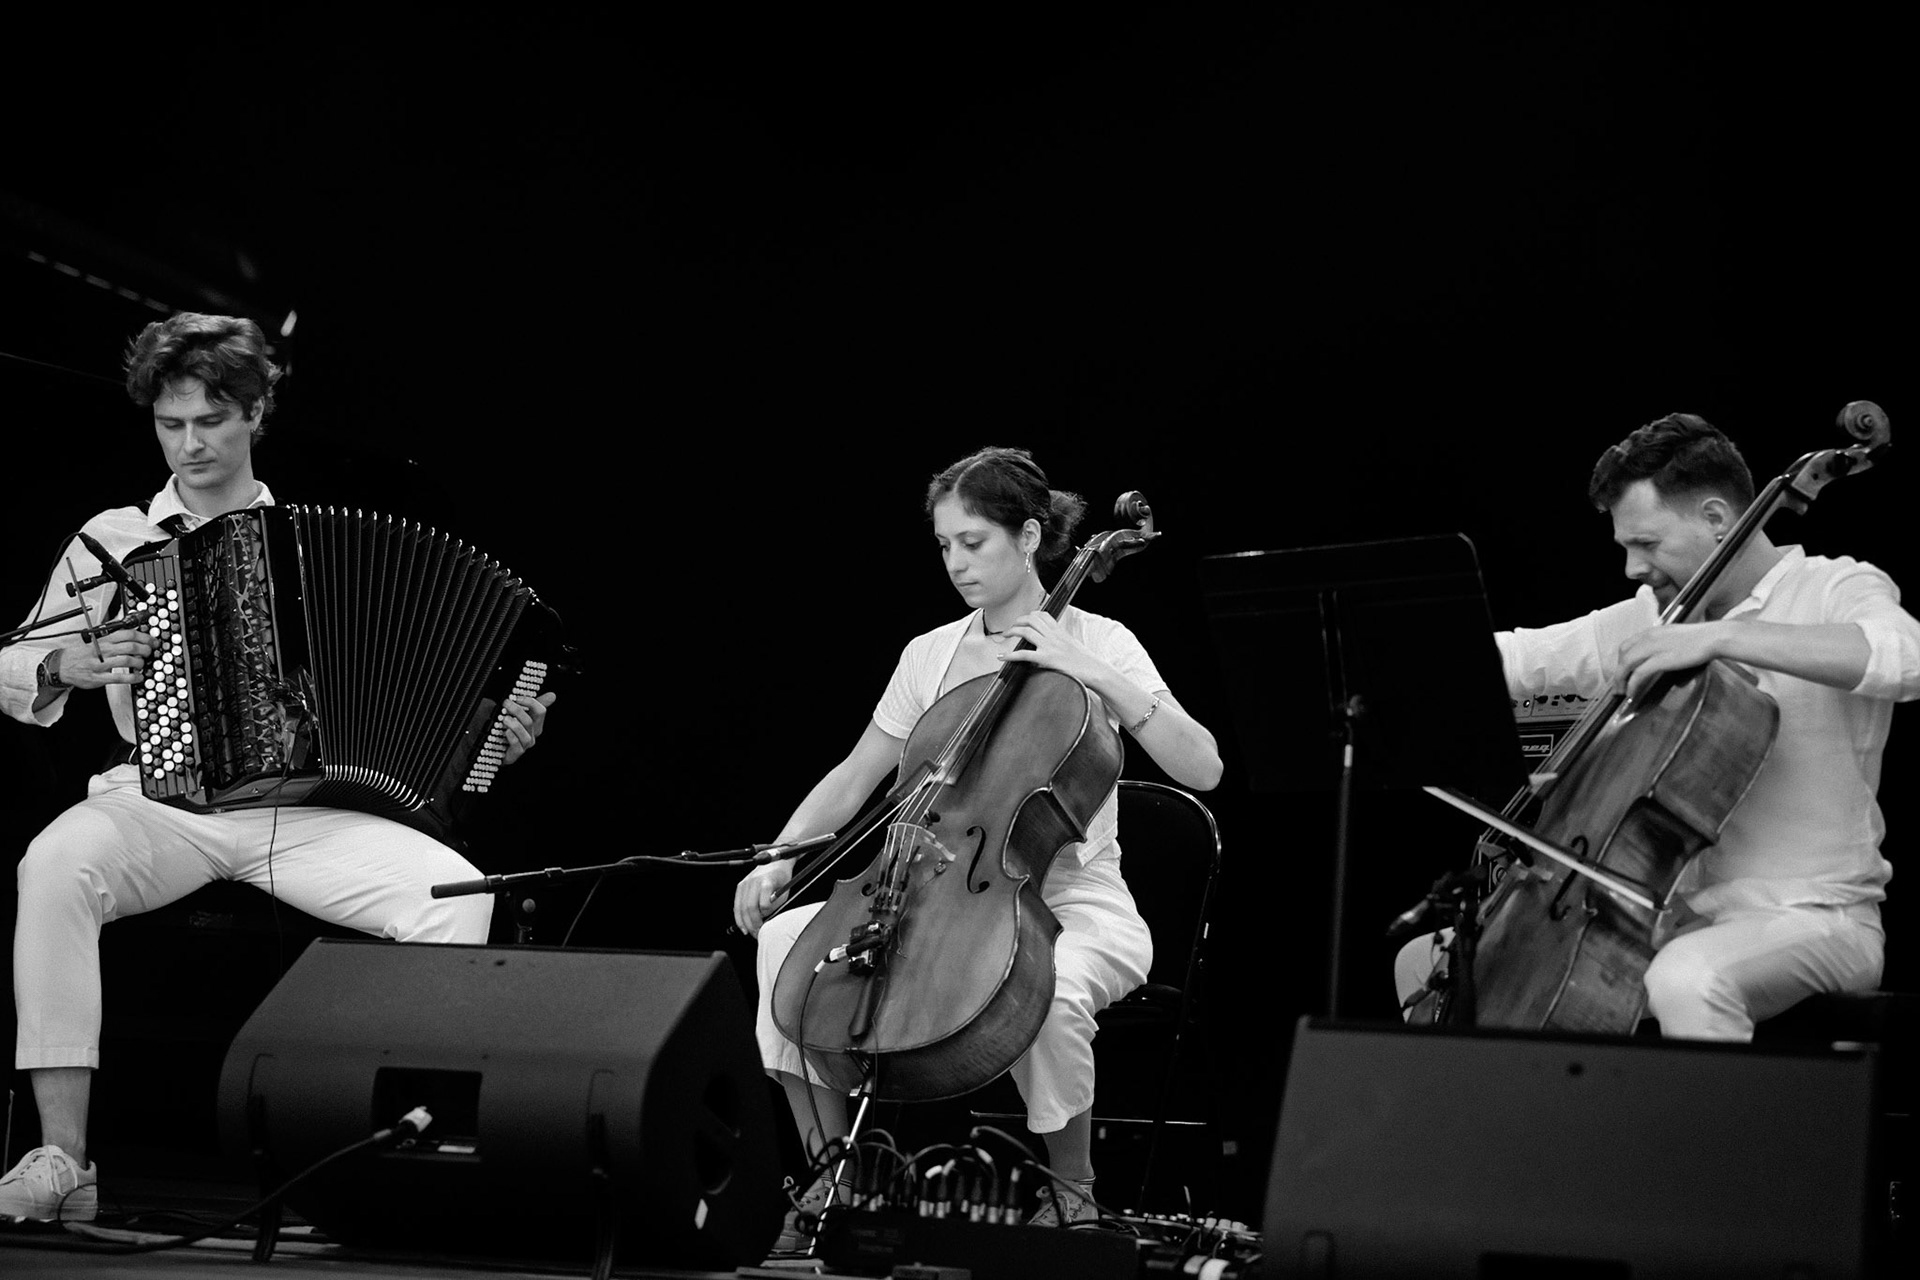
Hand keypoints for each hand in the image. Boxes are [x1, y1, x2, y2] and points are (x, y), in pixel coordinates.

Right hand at [59, 631, 154, 688]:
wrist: (61, 666)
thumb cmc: (81, 653)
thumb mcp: (95, 640)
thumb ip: (113, 637)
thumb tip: (133, 634)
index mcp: (104, 640)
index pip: (128, 634)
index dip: (144, 637)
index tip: (153, 641)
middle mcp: (103, 650)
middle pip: (131, 646)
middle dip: (145, 650)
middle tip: (149, 653)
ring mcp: (101, 664)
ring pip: (127, 660)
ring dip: (140, 663)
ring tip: (141, 664)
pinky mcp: (99, 678)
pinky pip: (120, 678)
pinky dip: (133, 677)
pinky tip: (138, 677)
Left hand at [501, 691, 557, 765]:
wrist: (499, 749)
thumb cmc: (512, 730)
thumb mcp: (522, 715)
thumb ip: (534, 705)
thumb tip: (553, 695)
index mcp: (536, 724)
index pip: (540, 712)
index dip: (530, 702)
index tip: (517, 697)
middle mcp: (532, 735)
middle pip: (530, 721)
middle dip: (517, 710)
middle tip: (506, 703)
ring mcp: (525, 745)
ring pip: (524, 734)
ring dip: (514, 725)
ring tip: (504, 718)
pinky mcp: (515, 754)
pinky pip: (516, 745)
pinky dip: (511, 737)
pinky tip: (506, 731)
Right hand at [733, 858, 794, 937]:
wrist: (776, 862)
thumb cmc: (782, 878)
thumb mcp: (784, 892)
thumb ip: (775, 906)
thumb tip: (765, 920)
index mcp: (766, 882)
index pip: (763, 904)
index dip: (766, 915)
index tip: (768, 922)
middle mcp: (753, 881)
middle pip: (749, 908)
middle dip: (753, 924)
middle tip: (758, 934)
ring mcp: (745, 883)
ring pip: (741, 908)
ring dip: (745, 923)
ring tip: (750, 932)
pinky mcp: (740, 886)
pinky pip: (737, 905)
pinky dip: (738, 917)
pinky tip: (743, 926)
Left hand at [996, 611, 1110, 684]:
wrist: (1094, 670)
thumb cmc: (1087, 662)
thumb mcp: (1074, 646)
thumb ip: (1063, 643)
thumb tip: (1055, 647)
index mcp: (1060, 632)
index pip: (1043, 615)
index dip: (1030, 615)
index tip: (1023, 620)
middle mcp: (1054, 636)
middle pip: (1031, 619)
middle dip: (1018, 621)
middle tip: (1010, 628)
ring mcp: (1050, 646)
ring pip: (1025, 631)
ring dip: (1011, 632)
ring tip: (1004, 636)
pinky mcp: (1047, 658)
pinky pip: (1024, 654)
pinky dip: (1010, 655)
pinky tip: (1002, 657)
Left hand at [1618, 624, 1722, 701]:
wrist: (1713, 638)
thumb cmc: (1701, 638)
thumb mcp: (1675, 636)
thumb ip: (1664, 644)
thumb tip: (1661, 658)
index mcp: (1652, 632)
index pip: (1627, 644)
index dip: (1621, 659)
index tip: (1622, 670)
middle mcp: (1648, 638)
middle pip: (1623, 655)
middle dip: (1618, 671)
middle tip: (1619, 684)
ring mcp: (1652, 648)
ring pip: (1626, 665)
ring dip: (1621, 680)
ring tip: (1622, 692)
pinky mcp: (1660, 660)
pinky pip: (1638, 674)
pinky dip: (1632, 685)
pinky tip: (1632, 693)